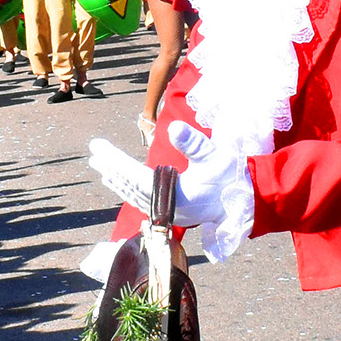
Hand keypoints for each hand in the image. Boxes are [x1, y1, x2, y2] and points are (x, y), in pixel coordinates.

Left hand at [86, 121, 243, 254]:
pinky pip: (141, 199)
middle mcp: (168, 207)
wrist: (248, 201)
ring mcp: (169, 212)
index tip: (97, 147)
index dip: (115, 161)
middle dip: (110, 167)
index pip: (136, 176)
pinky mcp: (171, 211)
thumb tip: (173, 128)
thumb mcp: (214, 155)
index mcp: (176, 195)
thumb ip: (194, 143)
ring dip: (115, 178)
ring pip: (133, 195)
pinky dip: (126, 188)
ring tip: (98, 165)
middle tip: (92, 152)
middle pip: (130, 186)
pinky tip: (116, 180)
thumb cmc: (231, 176)